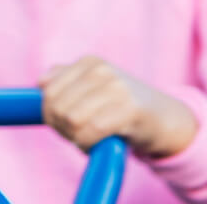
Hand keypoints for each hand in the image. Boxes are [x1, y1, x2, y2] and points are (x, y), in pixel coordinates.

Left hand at [39, 55, 196, 157]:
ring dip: (75, 137)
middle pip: (57, 105)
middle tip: (79, 135)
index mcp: (89, 62)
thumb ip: (66, 81)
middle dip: (62, 127)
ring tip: (90, 138)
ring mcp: (117, 87)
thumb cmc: (123, 108)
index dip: (50, 114)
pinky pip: (92, 130)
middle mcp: (102, 70)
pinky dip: (88, 143)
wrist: (166, 121)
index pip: (47, 90)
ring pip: (71, 118)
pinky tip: (98, 144)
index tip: (66, 124)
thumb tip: (41, 82)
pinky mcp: (130, 108)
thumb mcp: (94, 88)